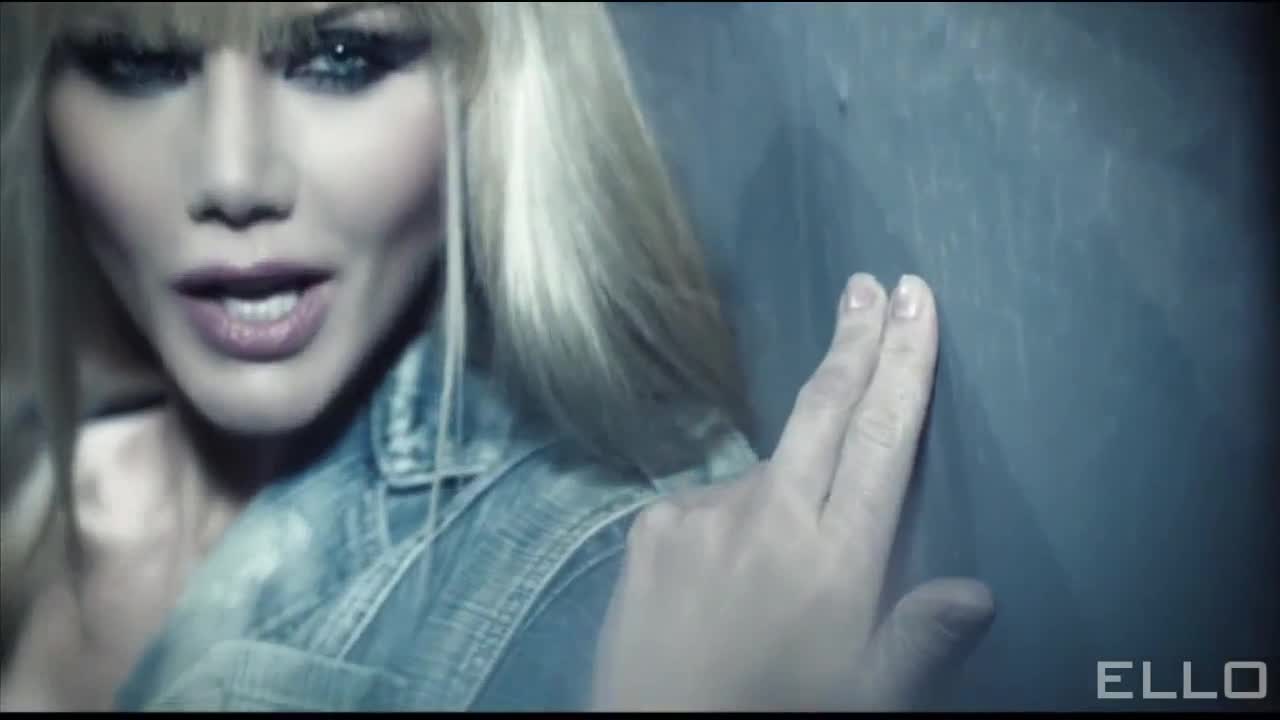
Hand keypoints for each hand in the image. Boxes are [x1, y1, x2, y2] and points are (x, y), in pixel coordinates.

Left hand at [591, 274, 994, 710]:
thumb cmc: (774, 716)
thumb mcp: (865, 694)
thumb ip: (919, 636)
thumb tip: (979, 592)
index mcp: (836, 559)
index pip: (883, 438)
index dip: (903, 364)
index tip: (915, 303)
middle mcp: (770, 519)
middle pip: (824, 409)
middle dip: (855, 341)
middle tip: (871, 283)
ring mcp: (704, 515)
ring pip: (766, 471)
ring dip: (786, 487)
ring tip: (775, 570)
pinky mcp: (653, 526)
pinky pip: (710, 506)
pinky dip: (731, 524)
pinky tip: (725, 580)